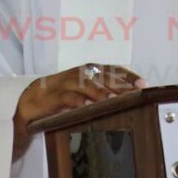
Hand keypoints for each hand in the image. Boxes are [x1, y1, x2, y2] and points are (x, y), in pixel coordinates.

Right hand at [12, 64, 145, 160]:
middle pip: (103, 76)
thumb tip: (130, 98)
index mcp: (91, 71)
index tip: (143, 84)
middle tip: (134, 92)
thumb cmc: (65, 94)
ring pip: (87, 84)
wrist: (33, 99)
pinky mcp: (55, 95)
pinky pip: (69, 97)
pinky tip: (88, 107)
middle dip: (120, 84)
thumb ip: (104, 91)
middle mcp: (81, 73)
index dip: (128, 76)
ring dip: (101, 92)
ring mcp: (68, 82)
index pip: (114, 70)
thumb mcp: (86, 91)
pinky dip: (79, 101)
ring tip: (113, 99)